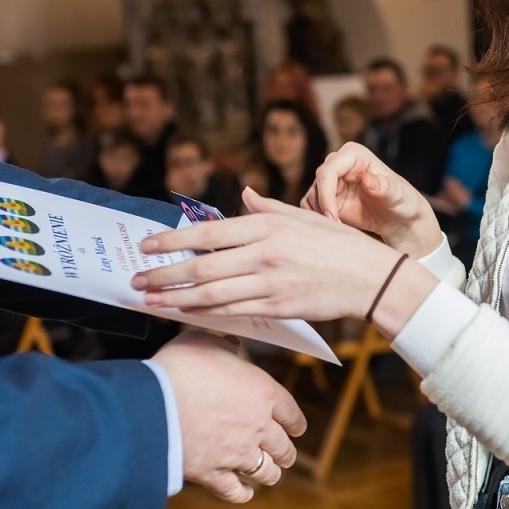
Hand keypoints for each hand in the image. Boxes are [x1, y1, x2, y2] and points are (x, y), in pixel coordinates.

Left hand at [135, 189, 440, 332]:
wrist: (371, 278)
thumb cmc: (338, 244)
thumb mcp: (304, 215)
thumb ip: (267, 208)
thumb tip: (242, 195)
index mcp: (268, 226)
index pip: (208, 233)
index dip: (173, 240)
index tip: (147, 246)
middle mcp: (264, 253)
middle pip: (202, 265)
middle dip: (164, 274)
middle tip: (137, 280)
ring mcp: (270, 283)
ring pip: (212, 293)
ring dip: (176, 298)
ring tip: (151, 300)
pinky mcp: (278, 307)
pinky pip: (232, 312)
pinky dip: (205, 313)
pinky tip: (185, 312)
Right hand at [152, 330, 306, 502]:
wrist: (150, 404)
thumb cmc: (177, 369)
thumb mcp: (202, 341)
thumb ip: (223, 344)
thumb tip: (232, 345)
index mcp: (262, 393)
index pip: (292, 413)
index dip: (296, 422)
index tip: (297, 428)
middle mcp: (257, 426)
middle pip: (283, 447)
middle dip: (285, 452)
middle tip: (285, 454)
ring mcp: (237, 453)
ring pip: (266, 472)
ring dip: (270, 473)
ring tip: (270, 475)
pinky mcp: (213, 475)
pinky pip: (235, 491)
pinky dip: (242, 493)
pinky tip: (245, 492)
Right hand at [303, 143, 442, 256]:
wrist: (400, 218)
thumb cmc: (403, 201)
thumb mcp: (399, 195)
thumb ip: (384, 186)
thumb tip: (367, 180)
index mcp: (355, 154)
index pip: (330, 169)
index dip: (326, 192)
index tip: (332, 217)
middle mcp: (339, 164)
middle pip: (317, 183)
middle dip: (322, 207)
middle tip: (335, 228)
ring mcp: (331, 182)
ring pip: (311, 197)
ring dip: (321, 216)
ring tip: (341, 230)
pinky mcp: (327, 199)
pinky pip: (311, 209)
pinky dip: (319, 221)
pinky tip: (336, 230)